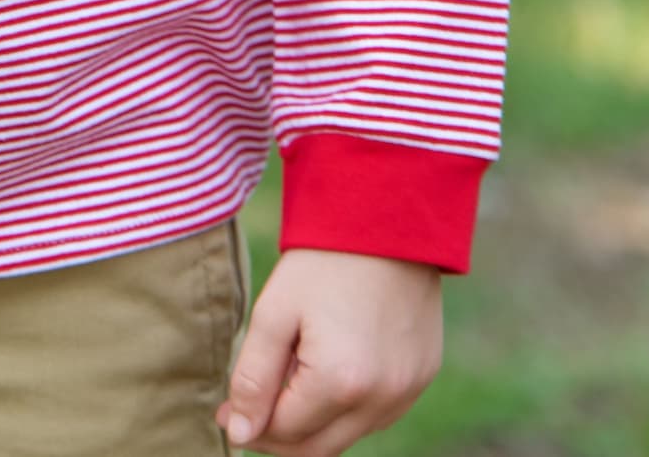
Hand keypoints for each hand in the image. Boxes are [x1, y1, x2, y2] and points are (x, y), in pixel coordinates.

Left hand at [214, 247, 443, 454]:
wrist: (387, 215)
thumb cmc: (323, 259)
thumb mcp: (274, 312)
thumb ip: (254, 379)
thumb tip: (241, 434)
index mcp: (340, 383)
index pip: (284, 433)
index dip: (249, 423)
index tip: (225, 408)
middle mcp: (381, 399)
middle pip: (317, 448)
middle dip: (278, 433)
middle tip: (248, 406)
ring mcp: (408, 390)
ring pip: (347, 434)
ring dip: (313, 420)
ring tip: (291, 373)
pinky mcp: (423, 375)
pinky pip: (378, 413)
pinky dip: (347, 405)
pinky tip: (328, 367)